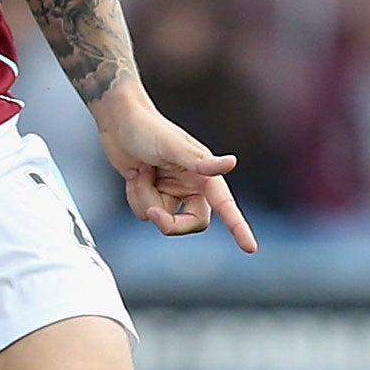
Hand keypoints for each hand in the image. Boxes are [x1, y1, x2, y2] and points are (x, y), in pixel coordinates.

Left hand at [98, 96, 257, 250]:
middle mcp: (192, 185)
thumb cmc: (148, 128)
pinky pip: (144, 213)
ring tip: (139, 172)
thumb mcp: (172, 145)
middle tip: (153, 213)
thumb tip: (231, 163)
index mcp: (204, 174)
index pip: (225, 206)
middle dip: (169, 222)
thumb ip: (200, 161)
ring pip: (162, 218)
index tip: (250, 248)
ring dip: (145, 198)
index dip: (239, 228)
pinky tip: (133, 175)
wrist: (119, 121)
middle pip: (191, 223)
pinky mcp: (152, 194)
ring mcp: (171, 191)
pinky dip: (135, 196)